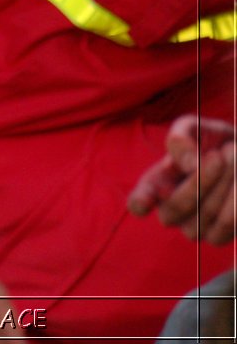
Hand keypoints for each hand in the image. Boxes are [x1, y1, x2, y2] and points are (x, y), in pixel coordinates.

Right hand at [128, 115, 234, 244]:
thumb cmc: (210, 140)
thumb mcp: (192, 128)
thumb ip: (180, 139)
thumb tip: (187, 164)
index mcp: (155, 183)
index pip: (137, 201)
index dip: (139, 202)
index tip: (144, 201)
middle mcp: (169, 211)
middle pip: (176, 206)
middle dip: (201, 179)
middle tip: (219, 155)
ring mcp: (193, 228)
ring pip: (206, 213)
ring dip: (224, 183)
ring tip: (233, 156)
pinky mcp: (218, 236)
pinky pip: (227, 223)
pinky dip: (236, 197)